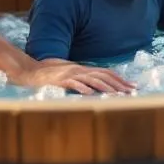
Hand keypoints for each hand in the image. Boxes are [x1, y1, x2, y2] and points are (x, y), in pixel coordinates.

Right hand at [9, 59, 134, 94]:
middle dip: (118, 84)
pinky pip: (73, 84)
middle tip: (131, 92)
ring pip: (91, 79)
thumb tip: (98, 88)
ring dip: (105, 87)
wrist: (31, 71)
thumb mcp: (71, 76)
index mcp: (84, 69)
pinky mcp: (60, 80)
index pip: (106, 73)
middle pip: (103, 76)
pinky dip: (82, 88)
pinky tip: (90, 93)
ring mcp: (70, 74)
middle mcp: (80, 69)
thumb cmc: (51, 75)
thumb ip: (84, 80)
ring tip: (116, 94)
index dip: (120, 79)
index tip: (132, 86)